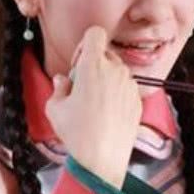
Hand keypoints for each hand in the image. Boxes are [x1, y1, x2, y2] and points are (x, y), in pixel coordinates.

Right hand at [44, 26, 141, 187]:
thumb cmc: (77, 133)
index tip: (78, 64)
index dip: (85, 44)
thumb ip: (59, 87)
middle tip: (83, 87)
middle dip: (94, 65)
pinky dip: (117, 94)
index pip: (95, 33)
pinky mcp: (137, 100)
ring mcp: (129, 85)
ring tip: (94, 105)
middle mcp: (115, 71)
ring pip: (117, 72)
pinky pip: (126, 88)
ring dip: (106, 80)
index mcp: (93, 66)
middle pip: (106, 54)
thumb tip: (63, 80)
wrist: (102, 160)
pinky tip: (107, 114)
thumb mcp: (55, 108)